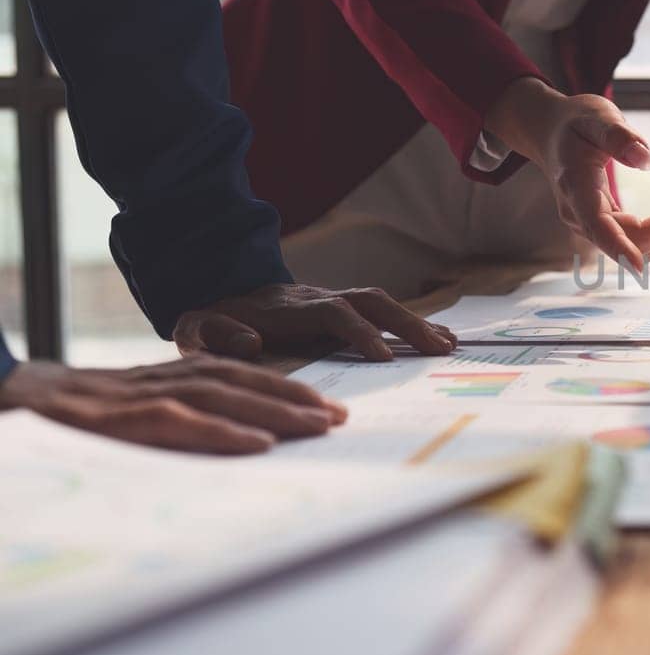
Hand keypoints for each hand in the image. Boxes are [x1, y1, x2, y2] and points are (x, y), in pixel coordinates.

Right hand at [0, 356, 346, 453]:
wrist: (0, 395)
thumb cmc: (63, 416)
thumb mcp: (121, 409)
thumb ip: (168, 417)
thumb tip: (229, 440)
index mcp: (159, 378)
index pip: (232, 375)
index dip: (280, 386)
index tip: (325, 406)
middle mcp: (155, 381)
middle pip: (238, 382)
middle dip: (293, 398)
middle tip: (341, 418)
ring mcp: (134, 397)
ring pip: (218, 397)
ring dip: (273, 411)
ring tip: (318, 426)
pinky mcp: (114, 419)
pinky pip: (176, 423)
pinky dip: (221, 431)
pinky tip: (258, 443)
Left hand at [174, 283, 456, 361]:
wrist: (219, 297)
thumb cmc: (210, 324)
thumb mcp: (196, 330)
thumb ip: (214, 336)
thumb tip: (252, 343)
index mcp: (286, 308)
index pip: (332, 313)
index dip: (358, 332)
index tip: (383, 357)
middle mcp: (316, 298)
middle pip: (369, 302)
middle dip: (405, 324)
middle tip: (437, 349)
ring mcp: (332, 300)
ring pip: (380, 303)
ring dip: (415, 323)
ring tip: (448, 345)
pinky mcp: (342, 309)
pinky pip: (381, 312)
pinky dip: (411, 324)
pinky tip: (439, 340)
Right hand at [485, 77, 649, 269]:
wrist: (552, 134)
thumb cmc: (575, 123)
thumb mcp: (596, 117)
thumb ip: (619, 136)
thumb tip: (647, 161)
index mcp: (575, 188)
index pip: (597, 225)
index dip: (619, 248)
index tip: (638, 267)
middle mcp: (579, 216)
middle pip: (631, 240)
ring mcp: (589, 225)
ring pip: (638, 245)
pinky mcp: (602, 227)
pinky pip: (636, 239)